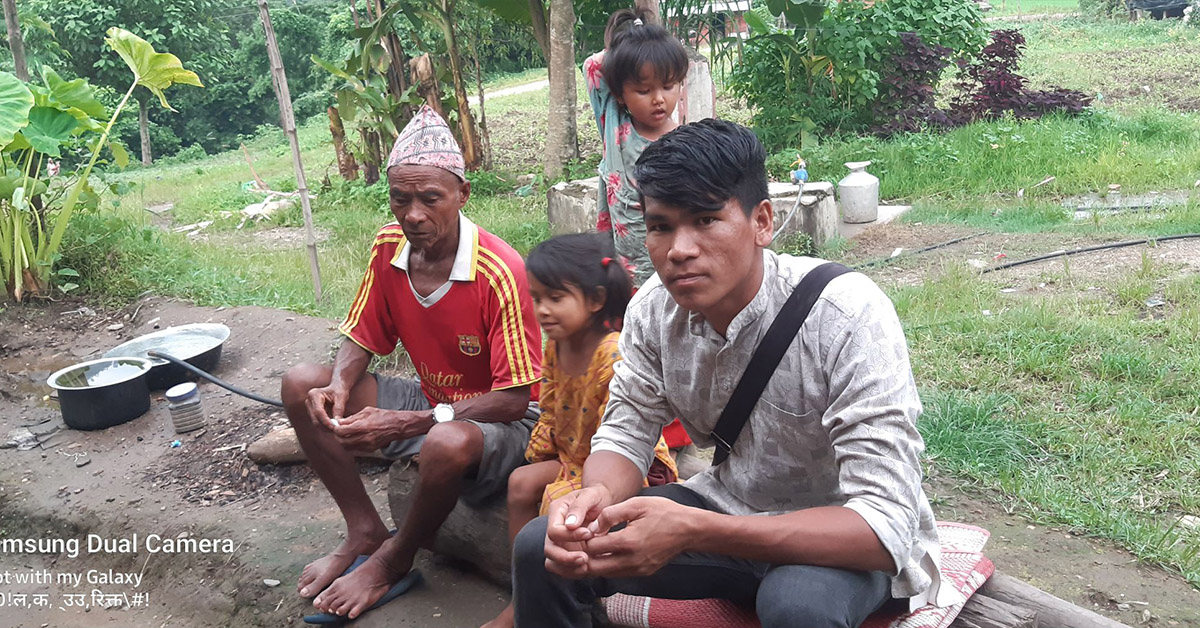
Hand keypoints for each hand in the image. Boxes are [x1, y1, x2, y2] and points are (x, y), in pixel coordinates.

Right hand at [305, 383, 350, 430]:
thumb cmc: (339, 390)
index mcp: (314, 394)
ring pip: (315, 421)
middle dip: (325, 426)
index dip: (325, 420)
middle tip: (336, 431)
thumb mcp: (341, 397)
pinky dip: (324, 426)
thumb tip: (337, 422)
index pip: (318, 411)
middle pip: (315, 418)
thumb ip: (339, 409)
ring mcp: (309, 407)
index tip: (334, 426)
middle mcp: (309, 400)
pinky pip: (317, 421)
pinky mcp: (311, 412)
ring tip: (336, 430)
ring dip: (325, 427)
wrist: (337, 387)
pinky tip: (332, 428)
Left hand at [329, 407, 427, 450]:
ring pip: (347, 448)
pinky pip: (356, 449)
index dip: (335, 428)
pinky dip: (352, 445)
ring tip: (345, 435)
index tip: (335, 425)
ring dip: (344, 442)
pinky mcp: (370, 449)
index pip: (340, 432)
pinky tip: (354, 438)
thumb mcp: (367, 412)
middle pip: (342, 442)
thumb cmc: (383, 416)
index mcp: (362, 426)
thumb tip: (339, 422)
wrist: (398, 426)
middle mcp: (364, 438)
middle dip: (338, 436)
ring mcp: (367, 445)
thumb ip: (352, 418)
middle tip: (338, 431)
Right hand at [543, 486, 612, 578]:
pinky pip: (563, 569)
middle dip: (565, 558)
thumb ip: (580, 507)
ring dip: (568, 568)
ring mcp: (559, 543)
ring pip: (553, 562)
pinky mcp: (567, 553)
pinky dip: (573, 572)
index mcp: (557, 513)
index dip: (569, 536)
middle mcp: (554, 529)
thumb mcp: (591, 495)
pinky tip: (588, 569)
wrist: (602, 503)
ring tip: (587, 566)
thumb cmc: (596, 497)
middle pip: (549, 550)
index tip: (588, 534)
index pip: (553, 531)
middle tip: (585, 559)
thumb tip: (570, 525)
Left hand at [577, 496, 695, 578]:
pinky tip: (608, 553)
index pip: (592, 548)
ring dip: (595, 563)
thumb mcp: (636, 504)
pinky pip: (618, 574)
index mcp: (628, 542)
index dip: (584, 539)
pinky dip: (608, 566)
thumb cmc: (664, 513)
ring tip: (594, 547)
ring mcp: (638, 570)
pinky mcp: (643, 573)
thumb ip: (611, 514)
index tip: (586, 530)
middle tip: (583, 543)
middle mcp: (631, 561)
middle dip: (585, 556)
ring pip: (604, 574)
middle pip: (594, 568)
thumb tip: (592, 526)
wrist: (689, 530)